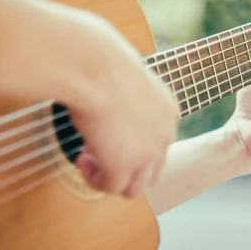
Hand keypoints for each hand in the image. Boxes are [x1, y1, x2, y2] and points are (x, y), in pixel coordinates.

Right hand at [67, 15, 178, 196]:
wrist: (97, 68)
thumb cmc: (104, 61)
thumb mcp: (124, 77)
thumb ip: (124, 93)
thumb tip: (107, 90)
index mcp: (168, 112)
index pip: (159, 143)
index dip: (132, 143)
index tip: (108, 130)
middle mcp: (165, 136)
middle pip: (152, 171)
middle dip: (125, 166)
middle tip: (98, 149)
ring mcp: (146, 154)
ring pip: (135, 187)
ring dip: (110, 177)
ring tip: (89, 158)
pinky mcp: (122, 166)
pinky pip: (111, 188)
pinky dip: (95, 179)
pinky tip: (82, 160)